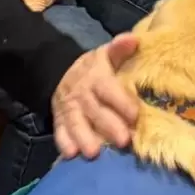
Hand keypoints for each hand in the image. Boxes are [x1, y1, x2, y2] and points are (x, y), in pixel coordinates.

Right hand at [52, 34, 139, 159]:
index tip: (135, 115)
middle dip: (108, 126)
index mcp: (97, 77)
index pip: (109, 89)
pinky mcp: (59, 119)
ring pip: (76, 123)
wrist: (60, 72)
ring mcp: (69, 108)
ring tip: (94, 153)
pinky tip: (71, 154)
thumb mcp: (105, 55)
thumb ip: (119, 50)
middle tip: (123, 141)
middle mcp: (82, 94)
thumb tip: (133, 40)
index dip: (121, 102)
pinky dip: (64, 142)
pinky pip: (59, 131)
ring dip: (84, 137)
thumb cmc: (95, 68)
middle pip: (95, 110)